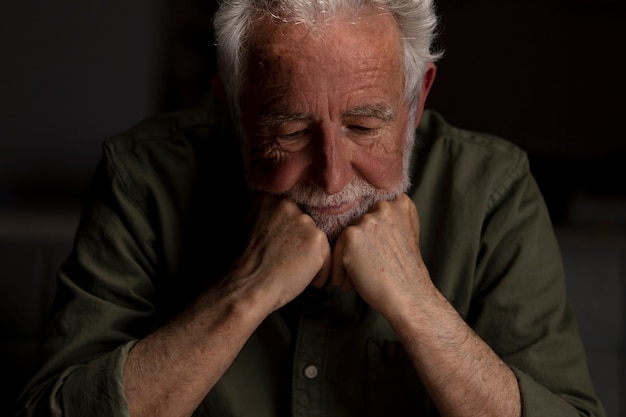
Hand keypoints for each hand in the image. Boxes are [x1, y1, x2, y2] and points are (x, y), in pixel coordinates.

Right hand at [228, 193, 331, 313]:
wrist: (246, 287)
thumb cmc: (243, 267)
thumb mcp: (247, 230)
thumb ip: (265, 220)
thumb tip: (283, 230)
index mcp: (266, 200)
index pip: (289, 215)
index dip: (288, 236)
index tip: (281, 252)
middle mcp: (286, 204)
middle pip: (304, 225)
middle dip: (300, 245)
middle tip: (288, 264)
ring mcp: (302, 220)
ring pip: (316, 241)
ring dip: (310, 258)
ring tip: (296, 274)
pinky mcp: (316, 239)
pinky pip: (327, 257)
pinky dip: (321, 273)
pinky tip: (308, 283)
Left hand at [330, 194, 431, 317]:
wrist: (409, 296)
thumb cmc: (405, 273)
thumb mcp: (406, 236)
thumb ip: (390, 221)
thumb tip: (364, 221)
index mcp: (400, 204)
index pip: (372, 215)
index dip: (372, 239)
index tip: (377, 257)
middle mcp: (383, 207)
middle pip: (358, 226)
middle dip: (359, 248)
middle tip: (367, 270)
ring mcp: (366, 220)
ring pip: (345, 240)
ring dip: (347, 259)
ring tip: (358, 278)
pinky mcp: (351, 236)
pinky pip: (334, 253)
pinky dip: (338, 271)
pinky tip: (348, 284)